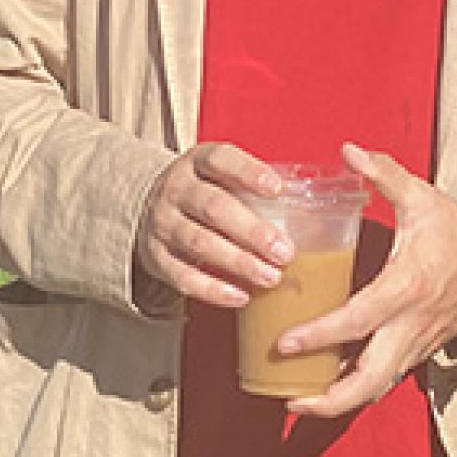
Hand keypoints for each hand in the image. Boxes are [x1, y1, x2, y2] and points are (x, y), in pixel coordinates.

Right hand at [135, 142, 294, 309]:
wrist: (143, 205)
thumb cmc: (201, 191)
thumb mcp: (218, 174)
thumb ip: (252, 187)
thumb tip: (313, 213)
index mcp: (197, 162)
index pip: (221, 159)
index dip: (249, 172)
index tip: (277, 189)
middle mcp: (177, 189)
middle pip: (213, 206)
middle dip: (252, 230)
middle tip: (284, 251)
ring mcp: (163, 223)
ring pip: (199, 243)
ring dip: (238, 262)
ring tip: (271, 276)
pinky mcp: (156, 258)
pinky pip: (182, 277)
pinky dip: (212, 290)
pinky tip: (241, 296)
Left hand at [279, 142, 456, 418]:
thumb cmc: (454, 229)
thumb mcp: (421, 196)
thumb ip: (384, 173)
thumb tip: (349, 149)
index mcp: (407, 286)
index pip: (359, 320)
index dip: (320, 335)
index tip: (284, 343)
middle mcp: (411, 325)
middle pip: (370, 380)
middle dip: (328, 398)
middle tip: (286, 397)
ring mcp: (417, 344)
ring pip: (377, 388)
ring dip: (338, 402)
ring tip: (297, 400)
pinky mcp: (417, 351)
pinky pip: (384, 380)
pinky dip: (355, 389)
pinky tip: (325, 384)